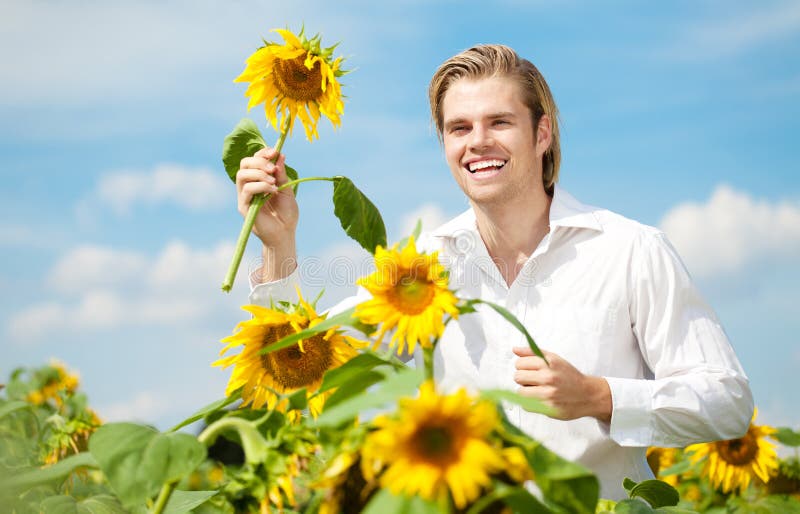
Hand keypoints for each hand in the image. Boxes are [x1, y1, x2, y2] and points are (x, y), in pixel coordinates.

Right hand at [236, 147, 298, 280]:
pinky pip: (246, 190)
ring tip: (273, 182)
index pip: (254, 160)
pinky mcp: (244, 207)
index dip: (262, 153)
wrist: (285, 233)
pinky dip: (260, 186)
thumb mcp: (287, 189)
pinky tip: (272, 190)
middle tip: (273, 168)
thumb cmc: (287, 213)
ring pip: (242, 175)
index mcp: (258, 180)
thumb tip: (280, 155)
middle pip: (244, 164)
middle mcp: (249, 186)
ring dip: (259, 174)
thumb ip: (281, 174)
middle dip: (258, 161)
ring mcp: (244, 197)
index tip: (274, 152)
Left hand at [513, 347, 610, 421]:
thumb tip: (515, 349)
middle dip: (523, 379)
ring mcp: (548, 393)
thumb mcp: (554, 359)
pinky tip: (541, 399)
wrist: (588, 395)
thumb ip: (533, 353)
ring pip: (520, 392)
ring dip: (526, 391)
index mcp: (549, 362)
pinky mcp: (548, 408)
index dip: (523, 367)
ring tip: (537, 390)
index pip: (519, 363)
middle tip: (534, 381)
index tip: (530, 370)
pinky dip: (531, 403)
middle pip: (517, 377)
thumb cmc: (569, 376)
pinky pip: (526, 405)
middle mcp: (549, 377)